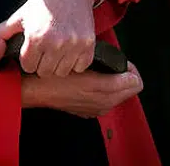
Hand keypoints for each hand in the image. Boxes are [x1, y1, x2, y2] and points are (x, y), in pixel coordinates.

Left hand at [0, 0, 96, 75]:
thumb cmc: (42, 4)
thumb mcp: (18, 16)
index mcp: (36, 37)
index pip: (28, 67)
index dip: (28, 59)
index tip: (32, 49)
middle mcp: (55, 43)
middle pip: (44, 72)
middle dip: (42, 63)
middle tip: (44, 49)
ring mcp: (74, 45)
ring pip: (62, 73)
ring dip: (58, 64)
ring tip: (56, 49)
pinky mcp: (88, 45)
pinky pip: (80, 67)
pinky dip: (75, 62)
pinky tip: (69, 49)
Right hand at [21, 63, 142, 117]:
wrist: (34, 88)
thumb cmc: (55, 76)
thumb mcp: (86, 69)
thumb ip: (114, 76)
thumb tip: (134, 77)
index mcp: (106, 95)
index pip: (136, 83)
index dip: (130, 67)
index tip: (118, 59)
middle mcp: (103, 105)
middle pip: (129, 88)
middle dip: (124, 73)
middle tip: (110, 61)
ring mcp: (95, 108)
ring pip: (117, 93)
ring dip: (114, 80)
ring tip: (100, 67)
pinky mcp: (87, 110)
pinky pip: (105, 98)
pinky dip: (103, 88)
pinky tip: (91, 78)